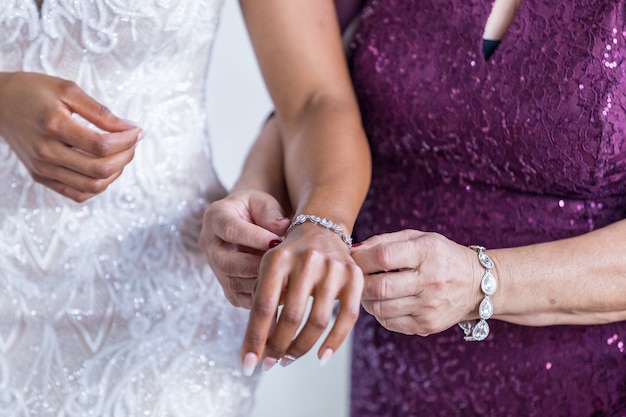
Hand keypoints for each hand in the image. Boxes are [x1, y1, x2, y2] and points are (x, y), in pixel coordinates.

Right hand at [0, 72, 141, 201]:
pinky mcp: (40, 176)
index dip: (127, 141)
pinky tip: (105, 168)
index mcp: (53, 126)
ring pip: (91, 186)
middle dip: (126, 157)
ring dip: (115, 173)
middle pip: (99, 169)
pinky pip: (77, 193)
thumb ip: (100, 112)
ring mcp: (42, 168)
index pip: (101, 145)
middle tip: (133, 143)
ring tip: (121, 154)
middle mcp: (46, 152)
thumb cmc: (33, 91)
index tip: (138, 131)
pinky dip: (97, 186)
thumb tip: (130, 128)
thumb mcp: (67, 90)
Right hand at [199, 190, 290, 308]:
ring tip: (283, 278)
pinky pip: (238, 297)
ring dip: (258, 282)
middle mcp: (209, 243)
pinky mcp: (224, 284)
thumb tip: (282, 228)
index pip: (229, 230)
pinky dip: (258, 296)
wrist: (248, 219)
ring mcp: (214, 266)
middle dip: (255, 266)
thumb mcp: (264, 202)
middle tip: (280, 265)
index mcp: (215, 217)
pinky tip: (279, 291)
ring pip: (232, 283)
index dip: (253, 238)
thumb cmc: (257, 208)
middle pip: (226, 263)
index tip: (277, 241)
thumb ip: (271, 214)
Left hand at [241, 223, 362, 374]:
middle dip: (278, 347)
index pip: (263, 306)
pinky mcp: (354, 276)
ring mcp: (333, 267)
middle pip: (291, 317)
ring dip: (301, 348)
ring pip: (318, 321)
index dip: (254, 339)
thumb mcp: (268, 270)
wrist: (321, 229)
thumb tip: (257, 349)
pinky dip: (334, 342)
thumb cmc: (289, 258)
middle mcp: (306, 260)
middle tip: (270, 364)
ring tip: (289, 359)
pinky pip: (347, 317)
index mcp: (278, 258)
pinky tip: (321, 357)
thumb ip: (262, 304)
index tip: (247, 364)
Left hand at [351, 230, 480, 335]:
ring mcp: (430, 307)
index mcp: (428, 253)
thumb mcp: (418, 238)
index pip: (384, 256)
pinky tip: (382, 302)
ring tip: (367, 289)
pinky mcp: (427, 325)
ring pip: (380, 308)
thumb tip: (354, 250)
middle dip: (359, 282)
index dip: (361, 258)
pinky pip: (389, 322)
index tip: (352, 258)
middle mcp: (431, 281)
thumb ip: (384, 241)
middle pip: (380, 286)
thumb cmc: (440, 256)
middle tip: (354, 277)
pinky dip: (379, 312)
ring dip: (365, 299)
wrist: (477, 285)